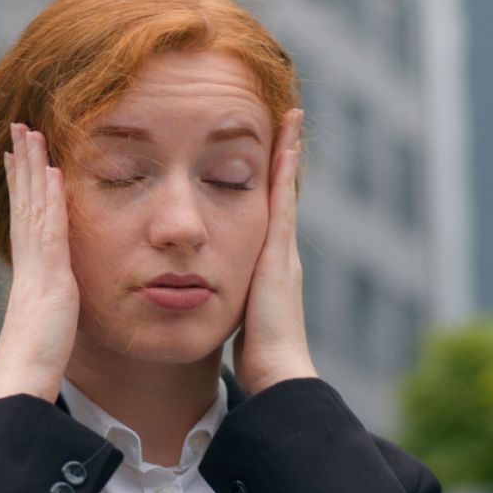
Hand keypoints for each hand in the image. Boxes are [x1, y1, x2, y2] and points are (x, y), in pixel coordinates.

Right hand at [0, 123, 79, 400]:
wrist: (22, 377)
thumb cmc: (35, 359)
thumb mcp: (48, 321)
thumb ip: (51, 302)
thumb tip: (55, 298)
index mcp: (30, 269)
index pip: (25, 215)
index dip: (21, 183)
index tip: (17, 155)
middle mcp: (29, 260)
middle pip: (24, 200)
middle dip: (22, 162)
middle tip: (19, 127)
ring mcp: (36, 265)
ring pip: (33, 205)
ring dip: (32, 167)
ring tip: (30, 133)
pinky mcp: (49, 275)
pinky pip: (49, 228)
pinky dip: (49, 198)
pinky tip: (52, 172)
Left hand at [233, 109, 317, 393]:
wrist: (277, 371)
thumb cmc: (256, 356)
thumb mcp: (236, 318)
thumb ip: (226, 302)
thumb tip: (201, 296)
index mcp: (268, 266)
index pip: (268, 215)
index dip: (268, 185)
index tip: (266, 153)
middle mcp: (280, 252)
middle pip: (279, 194)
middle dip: (282, 158)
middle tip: (288, 121)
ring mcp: (284, 250)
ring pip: (283, 190)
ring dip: (287, 154)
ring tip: (290, 120)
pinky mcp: (280, 253)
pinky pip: (281, 202)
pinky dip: (284, 172)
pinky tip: (284, 145)